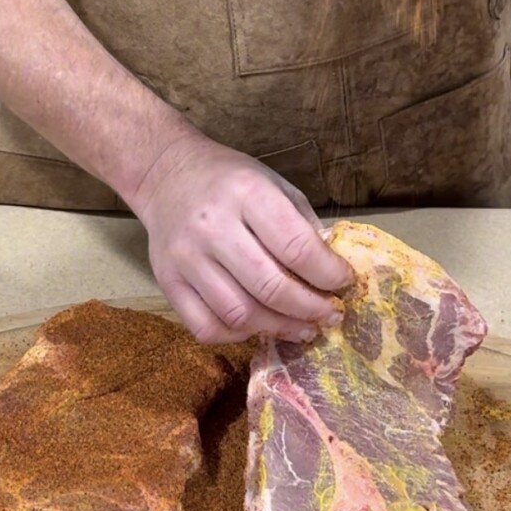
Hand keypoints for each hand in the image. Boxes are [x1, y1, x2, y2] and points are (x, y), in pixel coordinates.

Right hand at [128, 133, 352, 344]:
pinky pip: (206, 327)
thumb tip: (331, 273)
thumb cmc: (229, 180)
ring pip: (240, 315)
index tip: (344, 282)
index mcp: (246, 193)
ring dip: (279, 328)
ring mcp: (186, 257)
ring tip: (302, 327)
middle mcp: (213, 226)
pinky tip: (258, 326)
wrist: (166, 174)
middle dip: (310, 309)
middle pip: (270, 287)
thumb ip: (301, 225)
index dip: (328, 273)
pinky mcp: (167, 282)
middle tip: (330, 314)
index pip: (296, 246)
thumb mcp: (273, 183)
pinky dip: (239, 336)